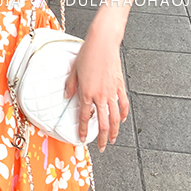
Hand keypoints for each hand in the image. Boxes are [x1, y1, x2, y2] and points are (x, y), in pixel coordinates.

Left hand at [65, 31, 128, 152]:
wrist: (103, 43)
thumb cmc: (87, 54)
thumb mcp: (74, 70)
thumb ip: (70, 85)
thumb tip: (66, 96)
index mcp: (86, 92)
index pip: (84, 116)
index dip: (82, 130)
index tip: (81, 139)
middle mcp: (100, 95)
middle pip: (102, 122)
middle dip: (101, 138)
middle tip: (101, 147)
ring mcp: (112, 91)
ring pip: (115, 117)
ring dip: (114, 131)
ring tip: (112, 139)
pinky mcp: (120, 85)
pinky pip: (124, 104)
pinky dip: (124, 114)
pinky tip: (123, 120)